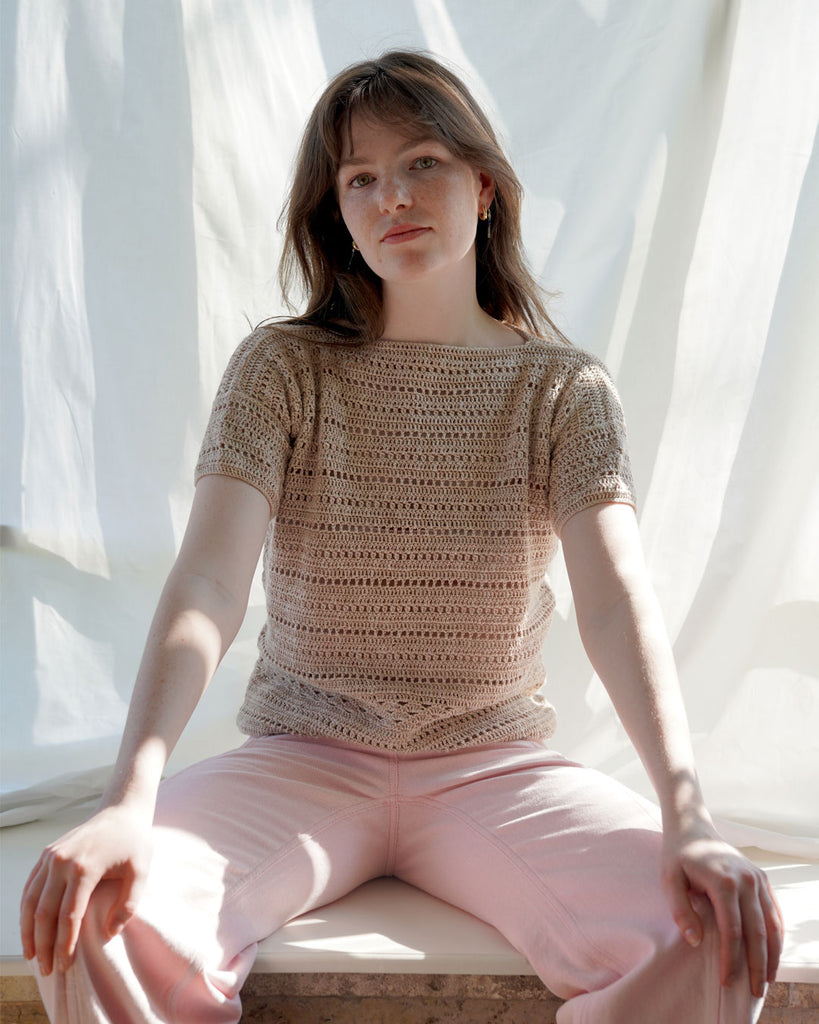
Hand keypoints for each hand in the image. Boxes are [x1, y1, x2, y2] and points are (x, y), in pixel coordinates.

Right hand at [20, 804, 152, 976]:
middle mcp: (62, 861)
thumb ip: (128, 905)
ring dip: (29, 932)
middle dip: (44, 945)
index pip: (68, 916)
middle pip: (44, 913)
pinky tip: (29, 929)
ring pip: (31, 902)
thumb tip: (109, 933)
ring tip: (33, 956)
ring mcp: (51, 856)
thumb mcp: (141, 872)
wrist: (121, 811)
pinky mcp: (46, 854)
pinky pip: (30, 887)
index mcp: (85, 867)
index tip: (65, 965)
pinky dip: (26, 911)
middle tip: (48, 969)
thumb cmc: (134, 842)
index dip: (64, 944)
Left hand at [660, 826, 783, 997]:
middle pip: (757, 932)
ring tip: (767, 980)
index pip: (731, 930)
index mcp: (723, 881)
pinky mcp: (762, 879)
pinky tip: (772, 954)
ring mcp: (757, 879)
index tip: (726, 981)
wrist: (693, 828)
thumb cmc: (677, 856)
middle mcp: (746, 880)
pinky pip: (774, 912)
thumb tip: (695, 941)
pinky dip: (777, 936)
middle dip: (756, 965)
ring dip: (772, 955)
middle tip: (755, 993)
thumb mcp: (669, 880)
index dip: (730, 959)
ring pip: (772, 925)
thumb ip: (681, 910)